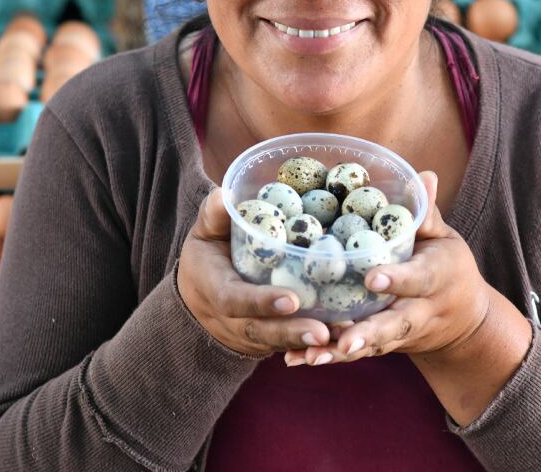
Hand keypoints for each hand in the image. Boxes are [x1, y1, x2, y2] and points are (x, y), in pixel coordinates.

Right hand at [177, 188, 330, 355]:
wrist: (198, 296)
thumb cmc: (207, 256)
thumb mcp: (204, 233)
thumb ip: (214, 216)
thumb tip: (226, 194)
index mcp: (214, 288)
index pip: (235, 300)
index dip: (261, 302)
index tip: (290, 300)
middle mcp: (230, 319)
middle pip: (260, 331)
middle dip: (291, 332)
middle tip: (322, 332)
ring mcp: (247, 335)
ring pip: (277, 343)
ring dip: (307, 342)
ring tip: (340, 337)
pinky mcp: (265, 342)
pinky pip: (288, 347)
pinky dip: (312, 345)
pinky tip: (342, 338)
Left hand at [284, 171, 492, 366]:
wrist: (465, 321)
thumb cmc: (448, 267)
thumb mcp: (445, 239)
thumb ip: (427, 213)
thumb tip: (424, 175)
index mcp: (436, 278)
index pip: (418, 279)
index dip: (397, 279)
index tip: (372, 278)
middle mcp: (419, 312)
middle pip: (394, 325)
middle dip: (369, 334)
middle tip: (344, 341)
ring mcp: (401, 334)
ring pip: (372, 345)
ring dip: (340, 353)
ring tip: (310, 357)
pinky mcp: (384, 345)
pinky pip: (356, 354)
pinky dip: (327, 357)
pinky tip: (297, 359)